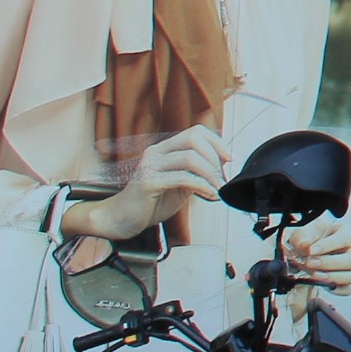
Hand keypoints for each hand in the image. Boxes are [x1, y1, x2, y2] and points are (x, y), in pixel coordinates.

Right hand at [61, 127, 228, 241]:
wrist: (121, 220)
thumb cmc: (150, 203)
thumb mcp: (179, 185)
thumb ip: (195, 174)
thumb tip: (221, 170)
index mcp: (164, 149)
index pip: (196, 131)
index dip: (216, 142)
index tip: (229, 159)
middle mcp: (155, 152)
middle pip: (194, 138)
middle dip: (215, 157)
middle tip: (221, 177)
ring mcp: (150, 166)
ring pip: (190, 157)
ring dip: (211, 174)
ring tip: (218, 189)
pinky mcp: (148, 182)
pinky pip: (182, 178)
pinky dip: (202, 186)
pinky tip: (209, 195)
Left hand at [277, 215, 350, 293]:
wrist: (308, 249)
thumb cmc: (312, 237)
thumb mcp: (306, 231)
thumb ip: (303, 236)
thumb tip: (305, 244)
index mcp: (348, 232)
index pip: (346, 238)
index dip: (329, 245)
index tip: (311, 250)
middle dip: (331, 263)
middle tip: (311, 263)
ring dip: (334, 278)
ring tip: (315, 276)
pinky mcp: (347, 281)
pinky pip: (348, 289)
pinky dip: (337, 290)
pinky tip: (323, 285)